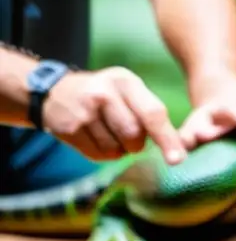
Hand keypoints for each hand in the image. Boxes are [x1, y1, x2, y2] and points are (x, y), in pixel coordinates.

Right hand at [43, 66, 186, 165]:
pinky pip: (98, 155)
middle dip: (136, 143)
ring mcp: (84, 112)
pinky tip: (96, 138)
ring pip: (115, 148)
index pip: (152, 113)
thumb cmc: (104, 94)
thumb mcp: (126, 89)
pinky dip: (103, 153)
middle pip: (134, 134)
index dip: (167, 138)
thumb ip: (148, 110)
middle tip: (129, 135)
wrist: (53, 92)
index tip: (177, 159)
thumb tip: (173, 146)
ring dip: (119, 149)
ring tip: (109, 132)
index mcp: (125, 81)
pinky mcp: (69, 130)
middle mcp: (104, 94)